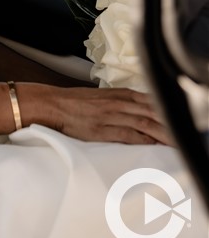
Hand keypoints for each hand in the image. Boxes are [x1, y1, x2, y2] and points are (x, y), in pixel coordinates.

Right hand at [20, 84, 171, 144]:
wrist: (53, 104)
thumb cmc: (76, 102)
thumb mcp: (103, 97)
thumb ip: (122, 102)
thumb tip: (141, 110)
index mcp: (119, 94)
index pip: (152, 101)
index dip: (168, 111)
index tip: (182, 120)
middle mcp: (118, 103)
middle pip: (152, 113)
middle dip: (170, 123)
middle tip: (185, 133)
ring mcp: (111, 116)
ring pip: (144, 123)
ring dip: (162, 133)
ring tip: (176, 142)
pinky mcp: (102, 129)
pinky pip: (127, 134)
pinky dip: (142, 139)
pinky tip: (152, 144)